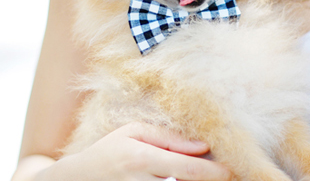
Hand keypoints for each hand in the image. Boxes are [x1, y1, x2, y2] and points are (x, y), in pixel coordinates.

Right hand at [84, 131, 229, 180]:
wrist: (79, 180)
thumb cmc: (109, 151)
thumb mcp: (134, 133)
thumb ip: (169, 139)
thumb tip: (202, 147)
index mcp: (141, 158)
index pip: (186, 168)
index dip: (212, 172)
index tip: (230, 170)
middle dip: (204, 180)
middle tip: (221, 173)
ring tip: (196, 174)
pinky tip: (175, 179)